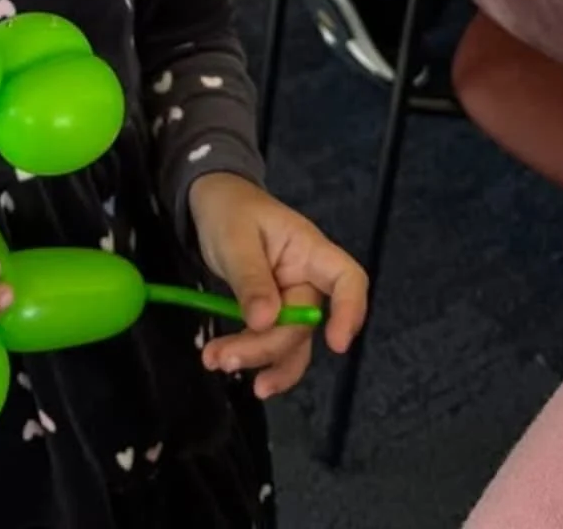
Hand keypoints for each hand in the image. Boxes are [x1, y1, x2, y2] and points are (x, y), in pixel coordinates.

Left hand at [189, 173, 367, 398]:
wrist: (211, 201)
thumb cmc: (230, 209)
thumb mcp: (235, 239)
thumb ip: (251, 279)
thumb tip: (266, 322)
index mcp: (309, 249)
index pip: (347, 279)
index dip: (350, 312)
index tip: (335, 344)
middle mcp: (306, 278)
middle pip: (305, 324)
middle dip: (267, 346)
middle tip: (224, 356)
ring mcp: (290, 298)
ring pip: (289, 342)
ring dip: (257, 359)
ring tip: (215, 362)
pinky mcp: (272, 312)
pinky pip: (270, 341)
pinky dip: (249, 355)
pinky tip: (221, 361)